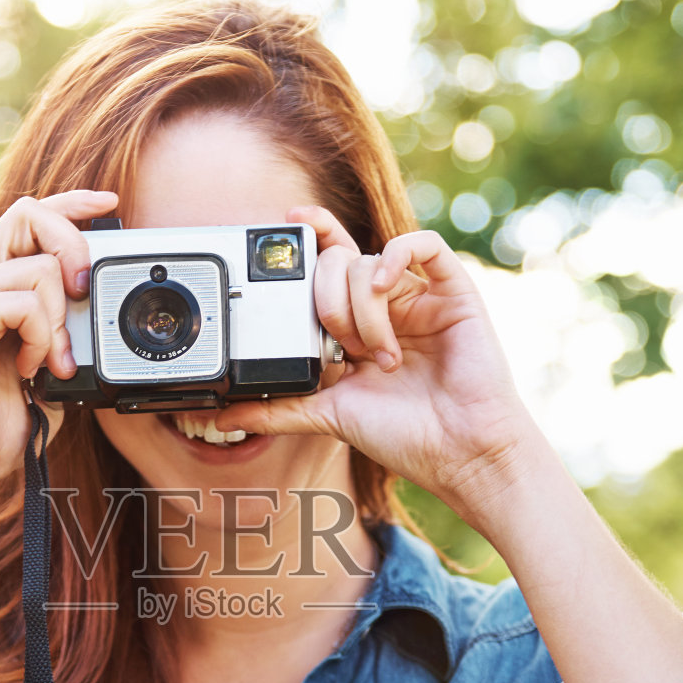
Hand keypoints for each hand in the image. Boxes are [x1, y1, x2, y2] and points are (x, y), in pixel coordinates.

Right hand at [0, 189, 117, 495]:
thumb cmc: (6, 415)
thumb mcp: (51, 359)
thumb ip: (67, 325)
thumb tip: (99, 300)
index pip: (30, 215)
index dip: (72, 202)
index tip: (109, 205)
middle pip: (30, 213)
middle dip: (73, 247)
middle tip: (84, 293)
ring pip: (37, 268)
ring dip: (61, 320)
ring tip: (51, 361)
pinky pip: (22, 302)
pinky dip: (39, 336)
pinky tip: (28, 368)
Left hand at [215, 205, 541, 510]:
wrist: (458, 453)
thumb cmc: (405, 435)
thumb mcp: (328, 415)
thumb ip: (278, 408)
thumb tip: (225, 415)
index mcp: (359, 325)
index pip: (327, 267)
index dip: (307, 241)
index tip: (281, 229)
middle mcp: (388, 305)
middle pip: (340, 262)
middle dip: (329, 303)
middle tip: (343, 348)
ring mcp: (421, 296)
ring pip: (369, 261)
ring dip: (363, 309)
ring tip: (379, 354)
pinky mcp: (455, 291)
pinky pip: (423, 245)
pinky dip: (396, 255)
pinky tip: (386, 286)